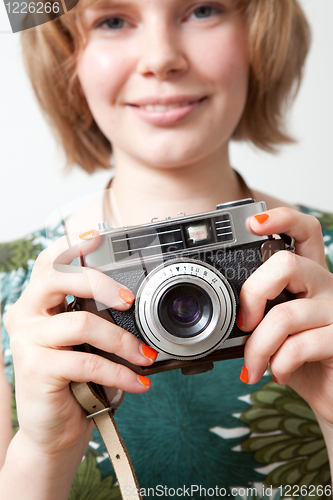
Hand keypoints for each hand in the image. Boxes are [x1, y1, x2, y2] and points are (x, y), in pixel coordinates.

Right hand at [4, 230, 156, 457]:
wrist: (55, 430)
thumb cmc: (75, 380)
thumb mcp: (85, 343)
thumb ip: (95, 317)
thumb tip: (133, 302)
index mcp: (37, 302)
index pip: (50, 262)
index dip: (73, 247)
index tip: (98, 237)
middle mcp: (26, 314)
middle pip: (58, 277)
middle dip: (99, 283)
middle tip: (129, 300)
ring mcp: (27, 340)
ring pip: (81, 323)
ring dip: (121, 340)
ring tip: (144, 355)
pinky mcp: (35, 368)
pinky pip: (87, 361)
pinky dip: (120, 371)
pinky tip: (138, 382)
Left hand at [238, 208, 332, 423]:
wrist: (328, 393)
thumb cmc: (298, 358)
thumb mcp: (273, 329)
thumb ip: (256, 312)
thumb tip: (222, 311)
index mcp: (307, 276)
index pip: (305, 231)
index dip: (282, 219)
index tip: (253, 223)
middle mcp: (325, 285)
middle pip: (286, 264)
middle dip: (252, 295)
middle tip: (244, 323)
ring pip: (285, 314)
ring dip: (258, 347)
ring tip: (254, 365)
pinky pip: (299, 345)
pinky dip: (278, 364)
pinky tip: (279, 373)